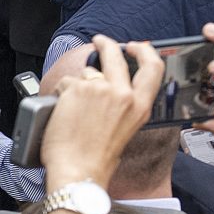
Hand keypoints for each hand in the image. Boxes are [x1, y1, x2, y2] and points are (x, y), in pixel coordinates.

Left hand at [37, 37, 163, 184]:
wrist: (78, 171)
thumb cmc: (96, 159)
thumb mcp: (124, 129)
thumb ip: (123, 105)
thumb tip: (111, 86)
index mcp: (140, 106)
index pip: (153, 67)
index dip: (145, 51)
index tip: (135, 46)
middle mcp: (123, 94)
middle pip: (116, 56)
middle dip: (107, 44)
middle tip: (99, 41)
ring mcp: (99, 89)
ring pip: (87, 73)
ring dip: (77, 84)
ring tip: (71, 107)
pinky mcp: (76, 89)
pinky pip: (66, 83)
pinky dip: (61, 94)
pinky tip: (60, 112)